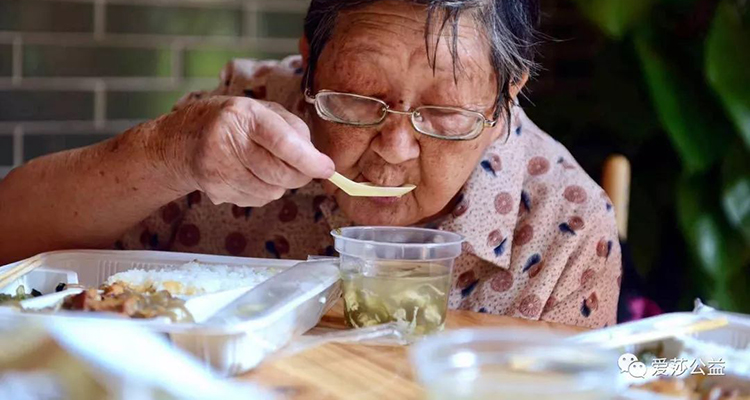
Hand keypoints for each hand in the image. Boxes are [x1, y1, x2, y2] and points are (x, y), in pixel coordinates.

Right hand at [154, 96, 333, 206]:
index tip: (327, 168)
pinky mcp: (215, 189)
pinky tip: (250, 175)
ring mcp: (218, 168)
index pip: (282, 142)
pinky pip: (256, 200)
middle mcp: (227, 141)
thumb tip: (318, 160)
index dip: (309, 159)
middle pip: (279, 173)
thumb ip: (293, 130)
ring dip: (280, 184)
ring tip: (266, 166)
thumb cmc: (232, 122)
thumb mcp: (262, 111)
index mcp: (244, 115)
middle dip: (300, 175)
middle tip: (303, 168)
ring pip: (271, 191)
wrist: (183, 140)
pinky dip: (263, 192)